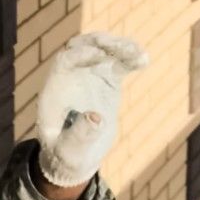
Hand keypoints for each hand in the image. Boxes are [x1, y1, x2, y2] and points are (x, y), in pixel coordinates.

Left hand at [36, 33, 148, 186]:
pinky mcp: (106, 80)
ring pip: (103, 51)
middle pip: (83, 48)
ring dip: (119, 47)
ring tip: (139, 53)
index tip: (99, 55)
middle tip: (120, 46)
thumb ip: (80, 135)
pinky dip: (130, 59)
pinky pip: (118, 63)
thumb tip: (96, 118)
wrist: (77, 155)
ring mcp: (89, 75)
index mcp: (55, 88)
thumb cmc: (66, 155)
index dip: (80, 54)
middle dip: (100, 43)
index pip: (65, 61)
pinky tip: (144, 60)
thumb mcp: (70, 150)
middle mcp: (71, 76)